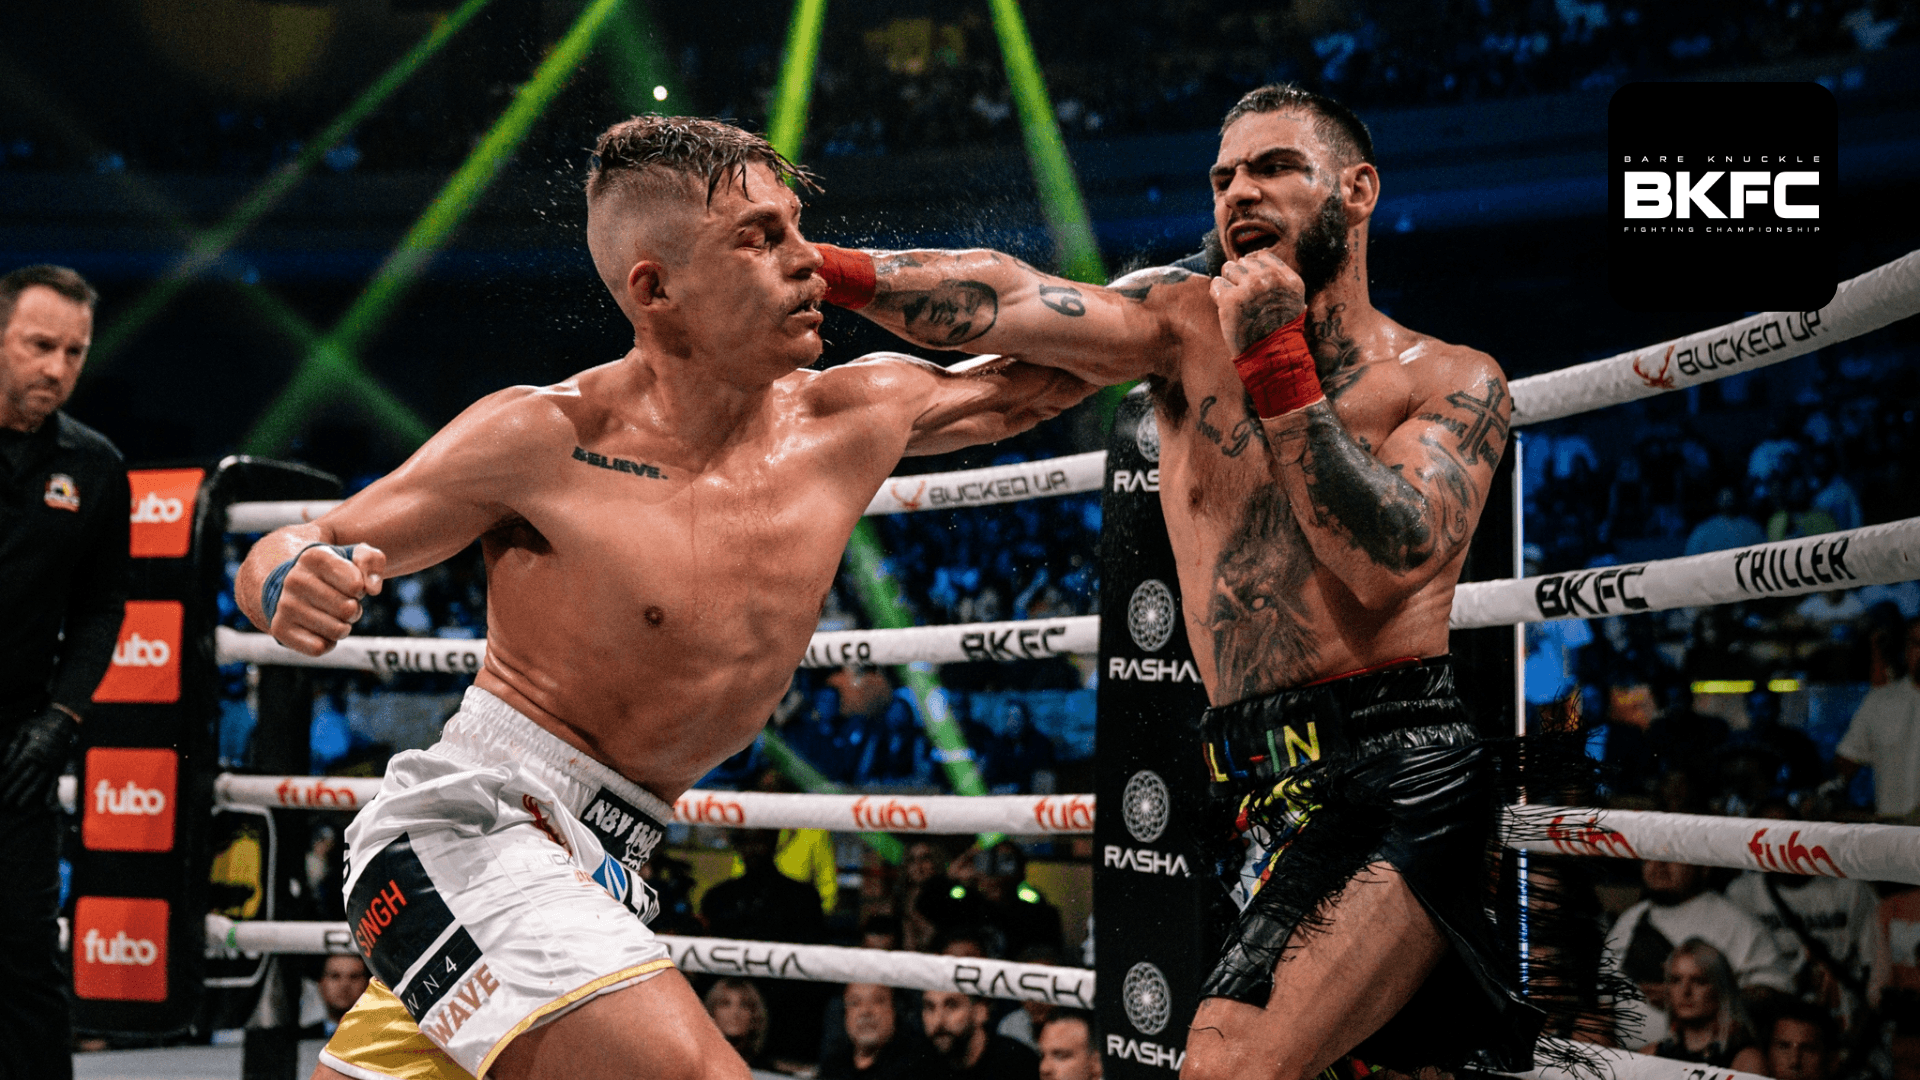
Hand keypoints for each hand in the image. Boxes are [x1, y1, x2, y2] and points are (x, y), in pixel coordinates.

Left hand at [0, 707, 78, 808]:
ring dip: (28, 795)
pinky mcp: (60, 766)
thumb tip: (4, 764)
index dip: (4, 780)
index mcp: (29, 751)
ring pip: (39, 782)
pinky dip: (51, 793)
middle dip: (12, 791)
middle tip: (3, 802)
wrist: (62, 720)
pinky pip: (56, 781)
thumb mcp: (21, 731)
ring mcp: (51, 764)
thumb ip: (11, 748)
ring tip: (19, 805)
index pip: (13, 770)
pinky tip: (47, 803)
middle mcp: (41, 760)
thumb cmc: (38, 724)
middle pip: (24, 779)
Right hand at [269, 544, 385, 655]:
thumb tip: (372, 589)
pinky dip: (328, 643)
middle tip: (343, 603)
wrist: (294, 587)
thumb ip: (371, 561)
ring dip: (343, 627)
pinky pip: (319, 648)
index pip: (356, 585)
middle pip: (348, 610)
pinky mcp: (279, 629)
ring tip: (332, 616)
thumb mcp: (355, 555)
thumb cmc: (334, 572)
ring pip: (337, 631)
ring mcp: (284, 605)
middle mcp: (294, 580)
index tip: (350, 584)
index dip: (360, 589)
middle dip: (353, 609)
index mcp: (313, 557)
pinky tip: (320, 630)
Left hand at [1211, 250, 1305, 352]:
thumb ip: (1279, 277)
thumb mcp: (1293, 300)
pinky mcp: (1231, 299)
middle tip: (1245, 301)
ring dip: (1228, 284)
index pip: (1262, 256)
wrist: (1269, 356)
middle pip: (1242, 262)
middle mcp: (1271, 279)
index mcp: (1288, 279)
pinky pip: (1216, 284)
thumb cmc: (1277, 330)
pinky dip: (1217, 295)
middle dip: (1239, 278)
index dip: (1252, 269)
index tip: (1252, 287)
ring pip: (1228, 269)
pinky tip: (1226, 308)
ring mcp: (1250, 287)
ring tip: (1236, 303)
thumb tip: (1254, 256)